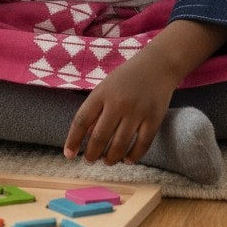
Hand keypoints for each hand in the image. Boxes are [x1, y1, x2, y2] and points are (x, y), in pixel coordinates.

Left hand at [63, 18, 226, 165]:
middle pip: (99, 137)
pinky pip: (141, 145)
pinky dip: (133, 156)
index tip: (68, 155)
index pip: (81, 120)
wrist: (158, 65)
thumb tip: (85, 136)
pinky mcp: (154, 119)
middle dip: (92, 154)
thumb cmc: (127, 77)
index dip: (73, 140)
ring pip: (119, 145)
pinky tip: (127, 159)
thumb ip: (96, 109)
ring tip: (107, 161)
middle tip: (89, 161)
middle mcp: (118, 103)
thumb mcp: (106, 87)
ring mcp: (137, 112)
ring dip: (111, 158)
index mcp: (102, 93)